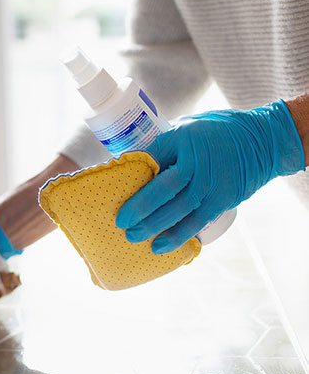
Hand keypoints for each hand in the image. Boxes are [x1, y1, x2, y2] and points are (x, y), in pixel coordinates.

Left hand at [116, 100, 304, 254]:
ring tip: (134, 237)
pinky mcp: (223, 199)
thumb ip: (162, 146)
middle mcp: (196, 162)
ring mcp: (211, 183)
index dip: (129, 177)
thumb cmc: (214, 132)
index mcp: (180, 139)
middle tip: (120, 223)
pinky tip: (161, 246)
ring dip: (154, 226)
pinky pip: (197, 221)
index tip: (111, 192)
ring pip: (178, 210)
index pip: (149, 159)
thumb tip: (130, 162)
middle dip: (139, 209)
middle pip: (162, 189)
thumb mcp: (185, 128)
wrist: (261, 140)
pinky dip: (178, 236)